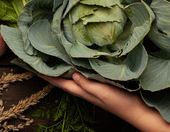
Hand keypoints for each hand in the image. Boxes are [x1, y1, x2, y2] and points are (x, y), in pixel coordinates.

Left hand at [39, 73, 169, 131]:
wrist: (136, 110)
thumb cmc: (119, 102)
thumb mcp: (102, 92)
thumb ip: (87, 84)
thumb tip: (72, 74)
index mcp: (81, 90)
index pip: (59, 82)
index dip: (47, 76)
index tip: (34, 68)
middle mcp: (83, 88)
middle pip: (62, 79)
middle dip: (51, 71)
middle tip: (39, 60)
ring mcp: (90, 87)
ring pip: (71, 76)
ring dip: (61, 69)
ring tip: (52, 59)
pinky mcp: (98, 84)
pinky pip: (81, 75)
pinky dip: (75, 68)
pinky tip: (74, 63)